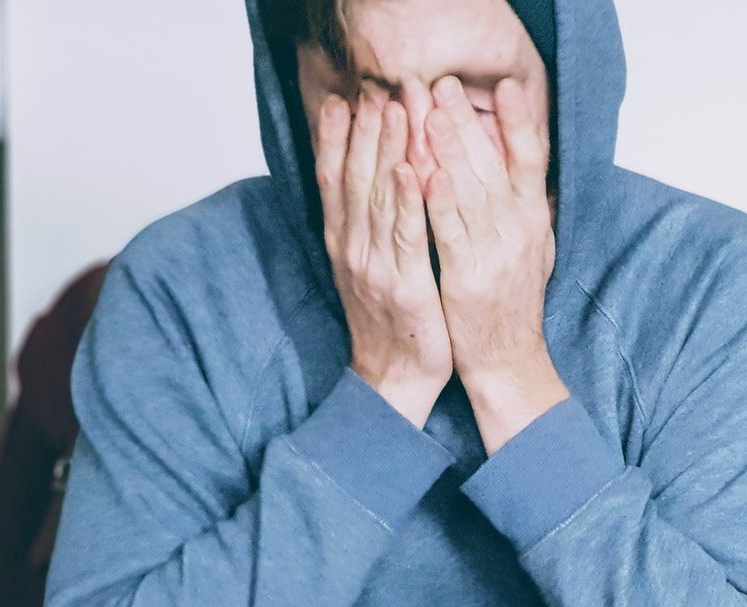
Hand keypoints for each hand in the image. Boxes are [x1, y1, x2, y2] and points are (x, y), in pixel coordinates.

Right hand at [315, 92, 452, 427]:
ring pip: (378, 198)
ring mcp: (375, 266)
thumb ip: (365, 226)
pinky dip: (406, 201)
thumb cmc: (390, 321)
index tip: (344, 98)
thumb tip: (367, 182)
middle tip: (375, 88)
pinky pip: (406, 236)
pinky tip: (411, 170)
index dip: (337, 138)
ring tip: (394, 110)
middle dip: (364, 130)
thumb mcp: (368, 267)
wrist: (393, 379)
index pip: (335, 179)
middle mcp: (352, 248)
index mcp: (343, 242)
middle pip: (354, 178)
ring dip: (386, 150)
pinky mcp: (404, 285)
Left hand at [424, 75, 567, 453]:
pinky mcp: (468, 277)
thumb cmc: (511, 304)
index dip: (518, 122)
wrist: (508, 361)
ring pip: (470, 191)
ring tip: (428, 111)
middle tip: (442, 84)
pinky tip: (424, 173)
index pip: (531, 160)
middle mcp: (520, 231)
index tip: (506, 85)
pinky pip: (451, 233)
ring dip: (448, 150)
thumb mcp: (533, 250)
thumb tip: (528, 169)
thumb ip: (528, 209)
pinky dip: (439, 202)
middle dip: (466, 122)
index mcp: (533, 221)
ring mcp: (496, 253)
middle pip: (494, 165)